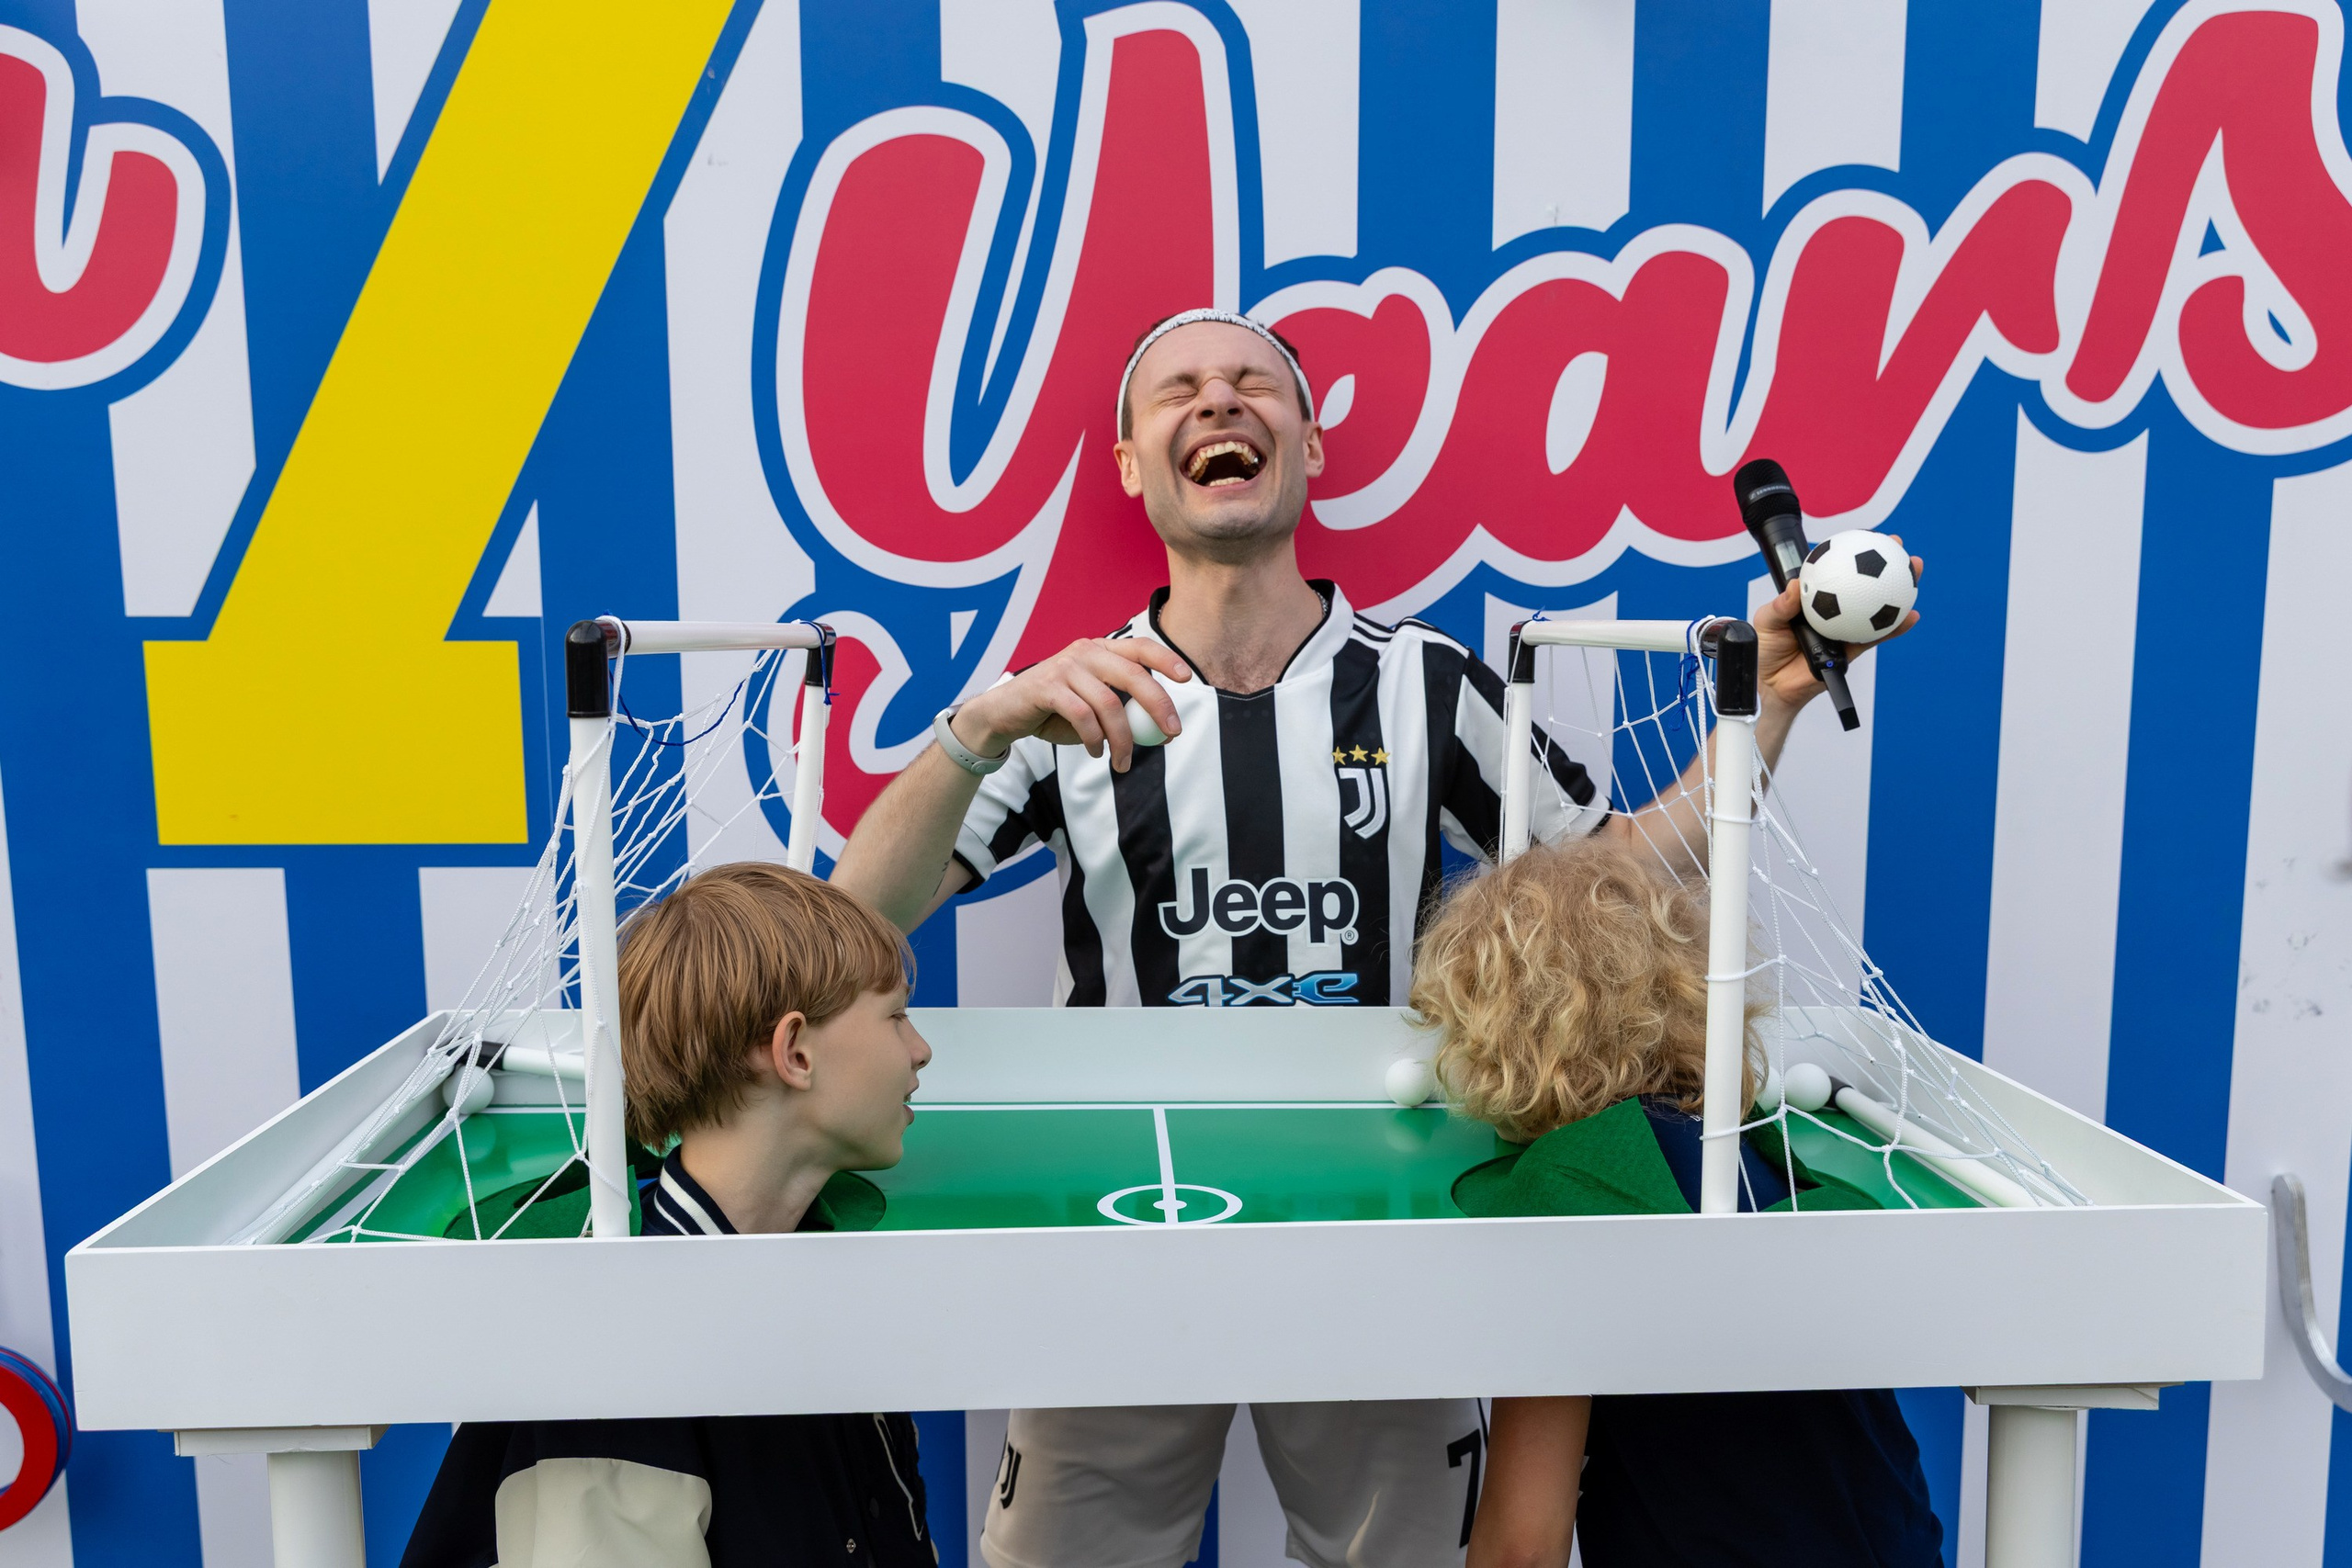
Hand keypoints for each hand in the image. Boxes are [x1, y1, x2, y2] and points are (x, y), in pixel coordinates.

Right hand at [950, 638, 1192, 771]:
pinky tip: (1095, 752)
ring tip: (1122, 763)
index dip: (1166, 660)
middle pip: (1132, 674)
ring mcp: (1065, 667)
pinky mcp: (1047, 687)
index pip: (1140, 647)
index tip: (1187, 679)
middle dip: (1158, 705)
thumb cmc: (1056, 712)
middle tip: (1172, 733)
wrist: (1006, 714)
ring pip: (1109, 703)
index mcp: (1100, 650)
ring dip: (1122, 739)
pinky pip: (1082, 715)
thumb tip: (1167, 733)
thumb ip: (1126, 715)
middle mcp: (1085, 652)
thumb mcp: (1095, 710)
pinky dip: (1094, 739)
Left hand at [1751, 538, 1923, 711]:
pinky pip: (1876, 637)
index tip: (1868, 536)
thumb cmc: (1765, 649)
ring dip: (1899, 591)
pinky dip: (1894, 628)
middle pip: (1864, 583)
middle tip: (1899, 547)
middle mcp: (1835, 609)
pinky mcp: (1853, 649)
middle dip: (1885, 563)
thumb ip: (1780, 605)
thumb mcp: (1766, 621)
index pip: (1837, 570)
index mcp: (1816, 597)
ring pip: (1877, 607)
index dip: (1853, 553)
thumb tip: (1796, 586)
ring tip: (1914, 576)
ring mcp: (1846, 627)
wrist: (1771, 684)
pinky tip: (1910, 617)